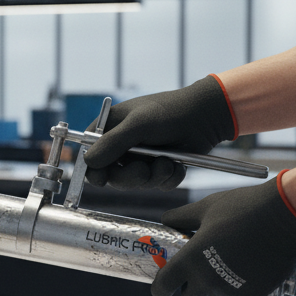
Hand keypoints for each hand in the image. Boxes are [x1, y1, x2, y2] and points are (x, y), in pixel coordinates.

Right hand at [84, 76, 235, 189]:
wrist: (207, 115)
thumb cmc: (170, 111)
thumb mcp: (138, 124)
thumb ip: (112, 143)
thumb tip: (88, 162)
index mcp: (109, 130)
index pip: (90, 156)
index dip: (94, 170)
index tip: (102, 180)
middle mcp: (122, 145)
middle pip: (112, 176)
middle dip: (130, 177)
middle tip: (145, 170)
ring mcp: (141, 157)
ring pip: (136, 183)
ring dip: (153, 177)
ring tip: (168, 163)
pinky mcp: (159, 167)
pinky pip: (157, 184)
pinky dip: (168, 178)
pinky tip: (176, 165)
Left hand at [152, 177, 295, 295]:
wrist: (284, 216)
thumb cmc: (242, 208)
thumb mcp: (204, 208)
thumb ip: (180, 218)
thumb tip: (166, 221)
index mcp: (190, 259)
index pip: (164, 286)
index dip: (160, 288)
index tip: (162, 288)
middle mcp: (207, 280)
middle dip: (192, 287)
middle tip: (202, 270)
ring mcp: (230, 290)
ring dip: (217, 287)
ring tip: (229, 265)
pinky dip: (239, 291)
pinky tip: (246, 272)